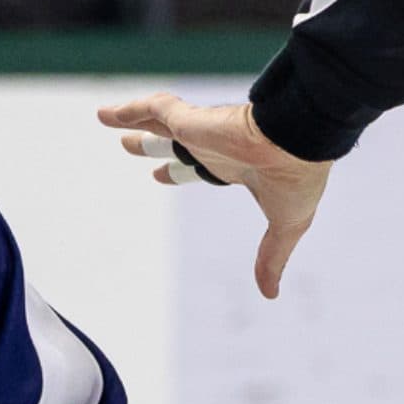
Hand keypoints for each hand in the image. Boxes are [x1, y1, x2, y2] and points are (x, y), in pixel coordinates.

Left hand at [96, 93, 335, 300]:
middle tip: (128, 146)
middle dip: (150, 144)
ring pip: (156, 123)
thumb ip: (271, 257)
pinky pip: (153, 109)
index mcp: (235, 165)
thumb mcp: (285, 225)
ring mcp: (199, 131)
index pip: (199, 167)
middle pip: (172, 144)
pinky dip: (129, 110)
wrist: (298, 143)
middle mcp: (213, 146)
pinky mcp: (189, 120)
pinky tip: (106, 113)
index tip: (159, 176)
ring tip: (105, 117)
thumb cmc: (297, 178)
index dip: (178, 172)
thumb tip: (270, 294)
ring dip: (130, 120)